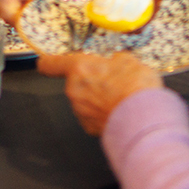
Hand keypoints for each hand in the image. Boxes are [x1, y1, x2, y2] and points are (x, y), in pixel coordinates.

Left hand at [37, 52, 162, 135]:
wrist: (143, 119)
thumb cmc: (135, 87)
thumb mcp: (129, 60)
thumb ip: (115, 60)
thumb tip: (116, 63)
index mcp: (80, 68)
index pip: (52, 64)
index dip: (48, 62)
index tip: (45, 63)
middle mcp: (74, 90)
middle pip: (77, 83)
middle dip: (91, 81)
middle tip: (112, 80)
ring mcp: (80, 111)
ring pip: (86, 100)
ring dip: (98, 98)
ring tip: (120, 97)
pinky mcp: (89, 128)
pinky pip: (93, 116)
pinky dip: (103, 113)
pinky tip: (119, 110)